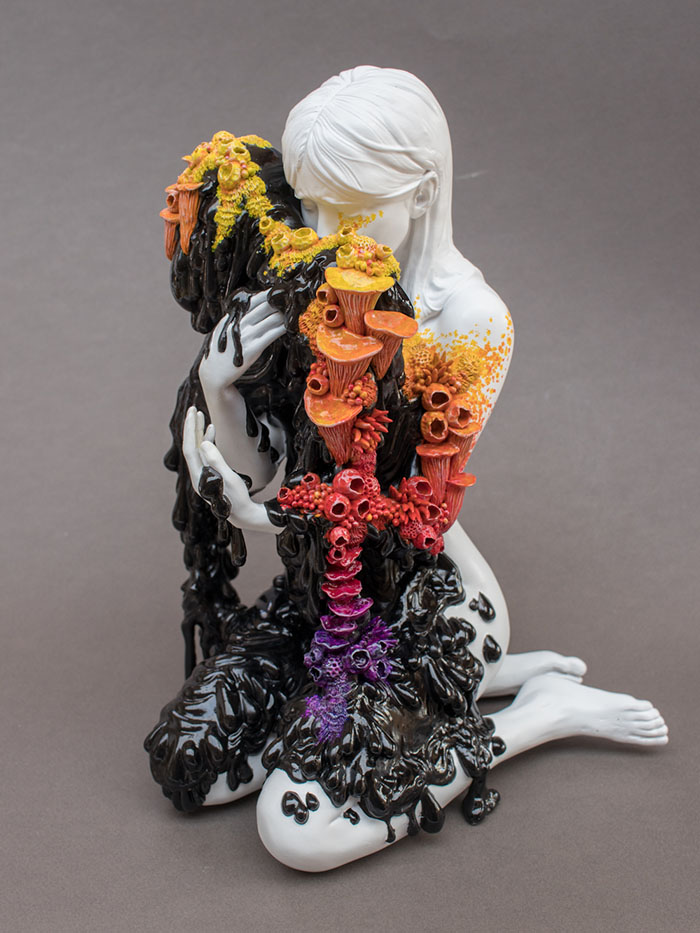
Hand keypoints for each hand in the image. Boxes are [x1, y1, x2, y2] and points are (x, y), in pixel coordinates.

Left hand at [182, 407, 273, 532]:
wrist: (243, 514)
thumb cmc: (237, 498)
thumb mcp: (229, 478)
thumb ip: (216, 460)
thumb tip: (203, 443)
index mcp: (198, 476)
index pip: (190, 448)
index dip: (191, 429)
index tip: (193, 413)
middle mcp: (197, 474)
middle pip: (191, 446)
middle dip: (192, 427)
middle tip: (193, 409)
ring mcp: (203, 473)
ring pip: (197, 448)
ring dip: (199, 432)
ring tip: (202, 416)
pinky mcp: (210, 472)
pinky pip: (205, 453)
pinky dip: (208, 440)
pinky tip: (212, 430)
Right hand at [198, 291, 284, 391]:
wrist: (213, 373)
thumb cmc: (221, 353)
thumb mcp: (223, 331)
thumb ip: (236, 321)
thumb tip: (251, 313)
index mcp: (233, 318)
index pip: (253, 301)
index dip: (267, 294)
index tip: (278, 290)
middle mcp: (240, 324)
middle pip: (265, 307)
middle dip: (280, 301)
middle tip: (293, 298)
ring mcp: (246, 336)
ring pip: (271, 319)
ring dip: (285, 314)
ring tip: (295, 310)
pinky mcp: (253, 349)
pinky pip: (272, 335)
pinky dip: (283, 328)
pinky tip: (290, 325)